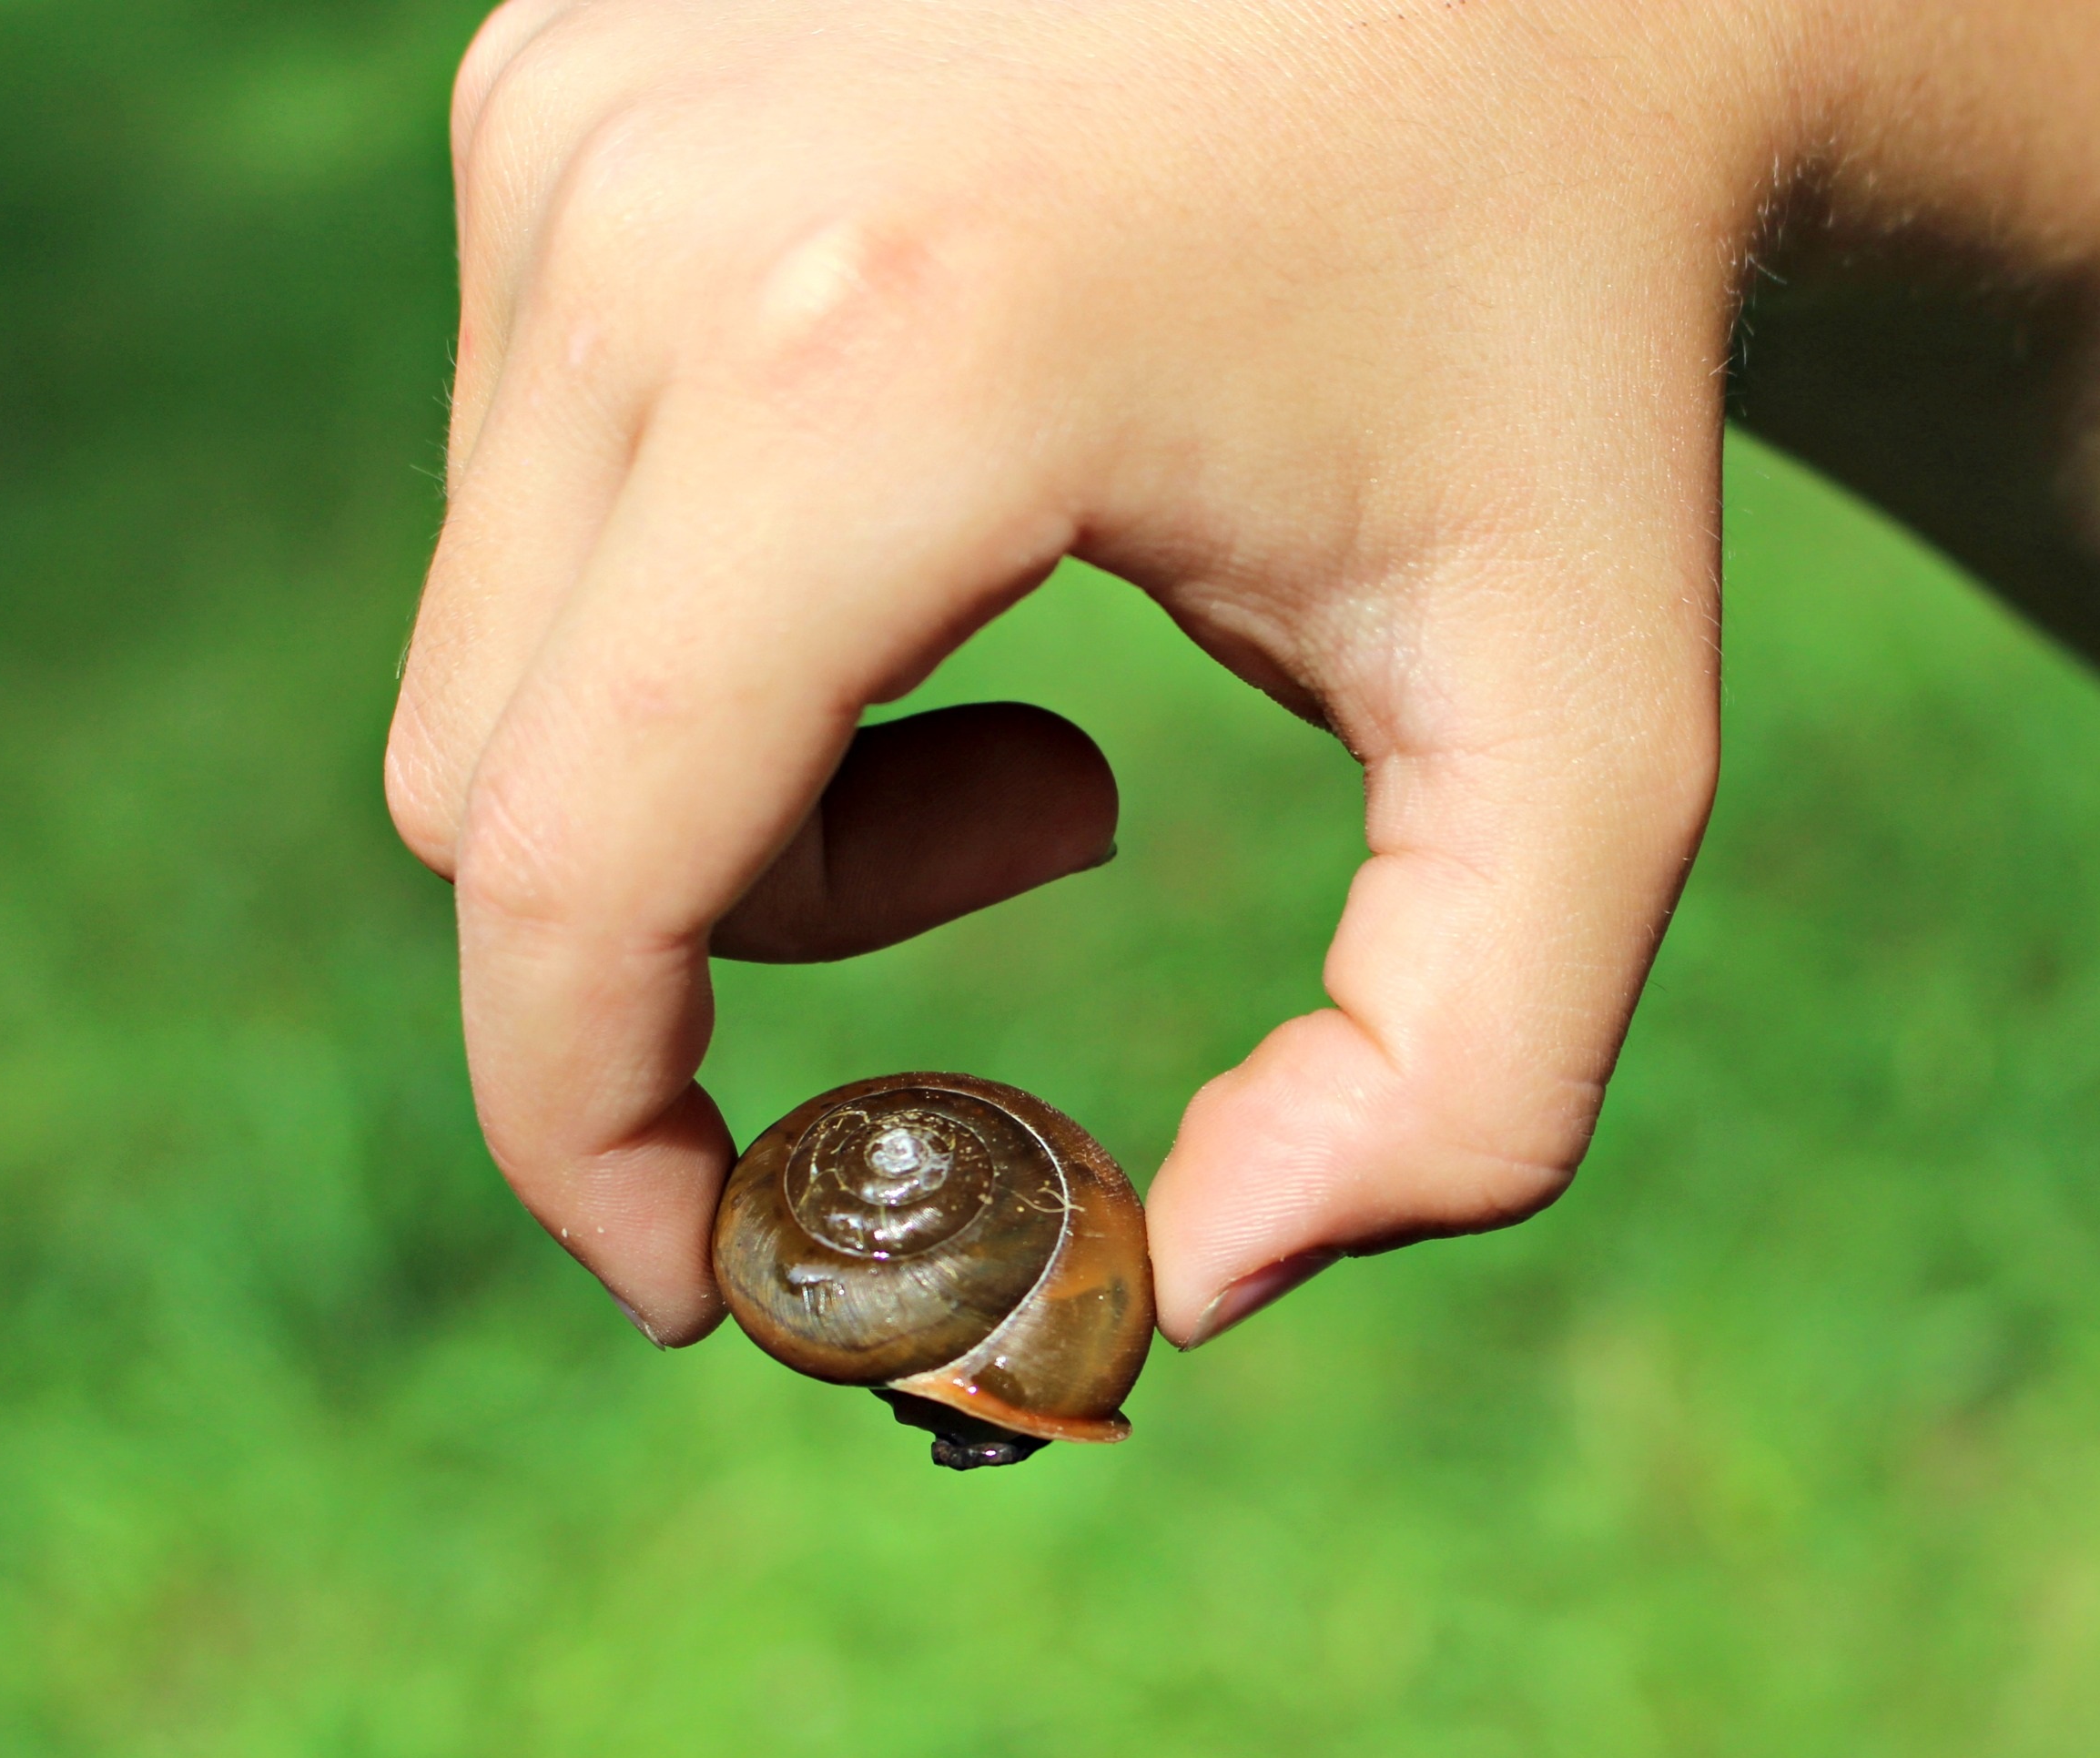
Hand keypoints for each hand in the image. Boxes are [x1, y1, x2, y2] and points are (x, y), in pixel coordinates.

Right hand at [383, 0, 1788, 1345]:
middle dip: (739, 924)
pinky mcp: (559, 67)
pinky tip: (940, 479)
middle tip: (1049, 825)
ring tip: (1027, 649)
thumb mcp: (1599, 743)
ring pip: (500, 643)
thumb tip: (1174, 1293)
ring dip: (727, 753)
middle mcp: (651, 209)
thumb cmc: (1570, 345)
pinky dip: (688, 584)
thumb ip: (1466, 1090)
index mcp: (882, 366)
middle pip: (501, 786)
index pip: (567, 868)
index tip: (699, 1275)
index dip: (585, 1138)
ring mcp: (575, 110)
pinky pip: (522, 472)